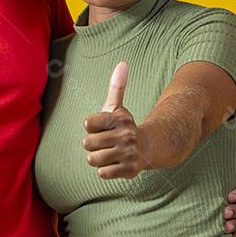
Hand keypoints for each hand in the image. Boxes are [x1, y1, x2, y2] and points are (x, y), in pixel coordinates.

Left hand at [82, 61, 141, 179]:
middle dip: (92, 144)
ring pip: (93, 159)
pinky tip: (115, 163)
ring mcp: (128, 153)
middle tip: (105, 142)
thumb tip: (123, 63)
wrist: (147, 148)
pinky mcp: (129, 170)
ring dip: (97, 158)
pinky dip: (106, 170)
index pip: (87, 123)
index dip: (91, 127)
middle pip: (87, 143)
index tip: (103, 127)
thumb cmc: (123, 127)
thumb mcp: (117, 107)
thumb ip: (116, 86)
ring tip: (109, 153)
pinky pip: (102, 173)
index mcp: (119, 118)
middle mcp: (126, 135)